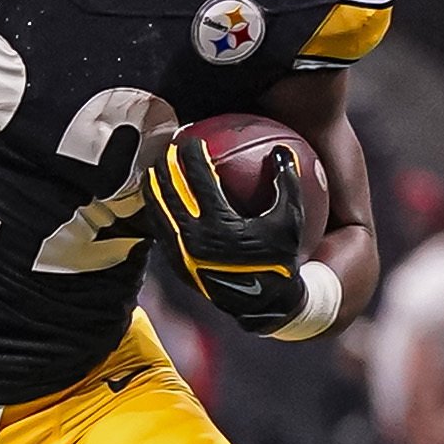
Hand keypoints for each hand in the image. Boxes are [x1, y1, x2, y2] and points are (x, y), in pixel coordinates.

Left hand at [144, 136, 309, 334]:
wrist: (264, 304)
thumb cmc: (280, 258)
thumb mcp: (290, 219)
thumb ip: (287, 181)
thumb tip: (282, 149)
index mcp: (220, 225)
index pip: (198, 179)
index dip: (191, 155)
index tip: (190, 139)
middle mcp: (195, 239)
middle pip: (169, 191)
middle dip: (165, 164)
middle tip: (167, 146)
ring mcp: (182, 253)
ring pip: (158, 212)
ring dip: (153, 187)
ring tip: (153, 168)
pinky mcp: (176, 264)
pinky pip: (160, 231)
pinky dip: (156, 211)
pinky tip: (156, 200)